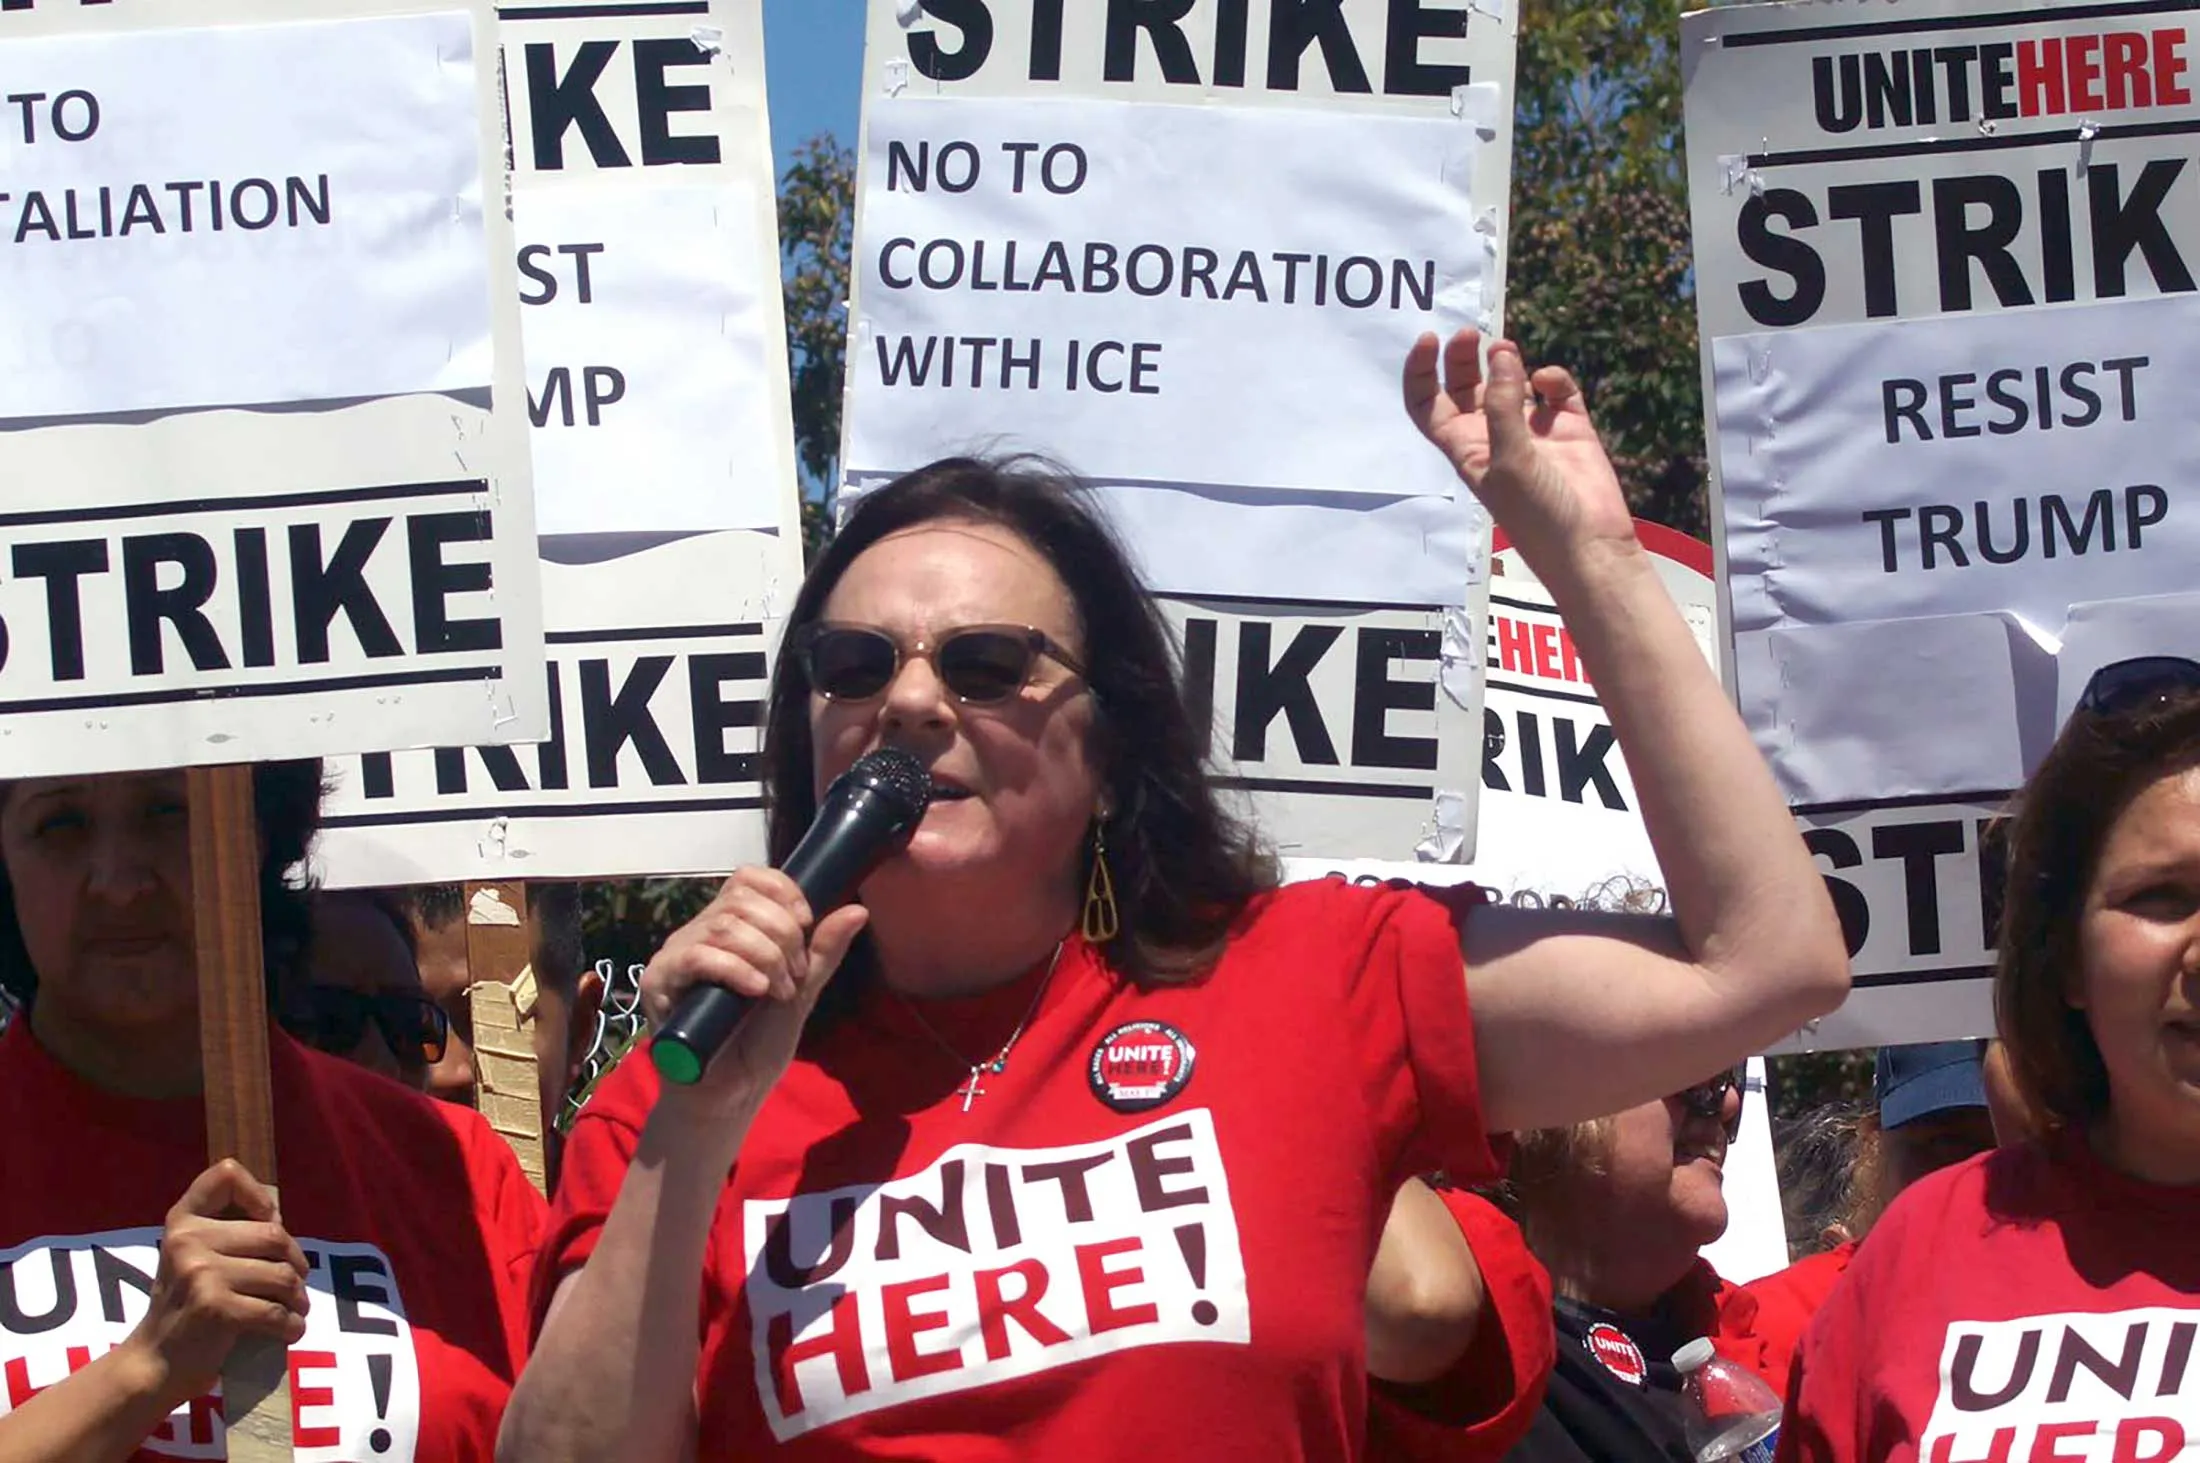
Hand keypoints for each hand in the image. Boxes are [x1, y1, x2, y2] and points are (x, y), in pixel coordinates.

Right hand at [120, 1161, 309, 1408]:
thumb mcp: (195, 1258)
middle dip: (296, 1262)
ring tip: (294, 1309)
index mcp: (183, 1221)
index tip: (269, 1220)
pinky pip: (276, 1311)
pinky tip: (289, 1330)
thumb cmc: (187, 1308)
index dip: (257, 1193)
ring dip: (298, 1298)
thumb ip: (229, 1234)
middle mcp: (188, 1239)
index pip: (225, 1174)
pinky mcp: (214, 1306)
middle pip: (273, 1235)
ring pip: (282, 1275)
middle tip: (296, 1285)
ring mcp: (200, 1272)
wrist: (155, 1363)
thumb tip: (279, 1218)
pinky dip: (292, 1325)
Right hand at [641, 867, 867, 1111]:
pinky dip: (736, 969)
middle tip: (795, 975)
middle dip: (782, 934)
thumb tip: (857, 909)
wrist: (732, 1091)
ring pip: (724, 926)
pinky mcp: (659, 982)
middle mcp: (699, 931)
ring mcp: (676, 954)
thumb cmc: (760, 1040)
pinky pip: (697, 956)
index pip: (750, 878)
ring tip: (778, 991)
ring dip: (765, 955)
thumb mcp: (801, 990)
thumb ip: (824, 950)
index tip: (806, 925)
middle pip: (741, 899)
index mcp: (731, 925)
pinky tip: (756, 991)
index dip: (783, 892)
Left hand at [1402, 329, 1637, 572]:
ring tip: (1507, 351)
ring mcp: (1531, 430)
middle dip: (1465, 358)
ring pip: (1513, 381)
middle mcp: (1494, 435)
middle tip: (1471, 334)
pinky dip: (1551, 378)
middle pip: (1467, 386)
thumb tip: (1501, 353)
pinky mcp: (1568, 427)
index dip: (1421, 372)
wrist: (1590, 544)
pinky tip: (1548, 383)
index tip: (1429, 341)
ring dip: (1507, 363)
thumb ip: (1503, 405)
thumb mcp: (1508, 459)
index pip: (1428, 405)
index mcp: (1465, 447)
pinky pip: (1555, 390)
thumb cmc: (1537, 515)